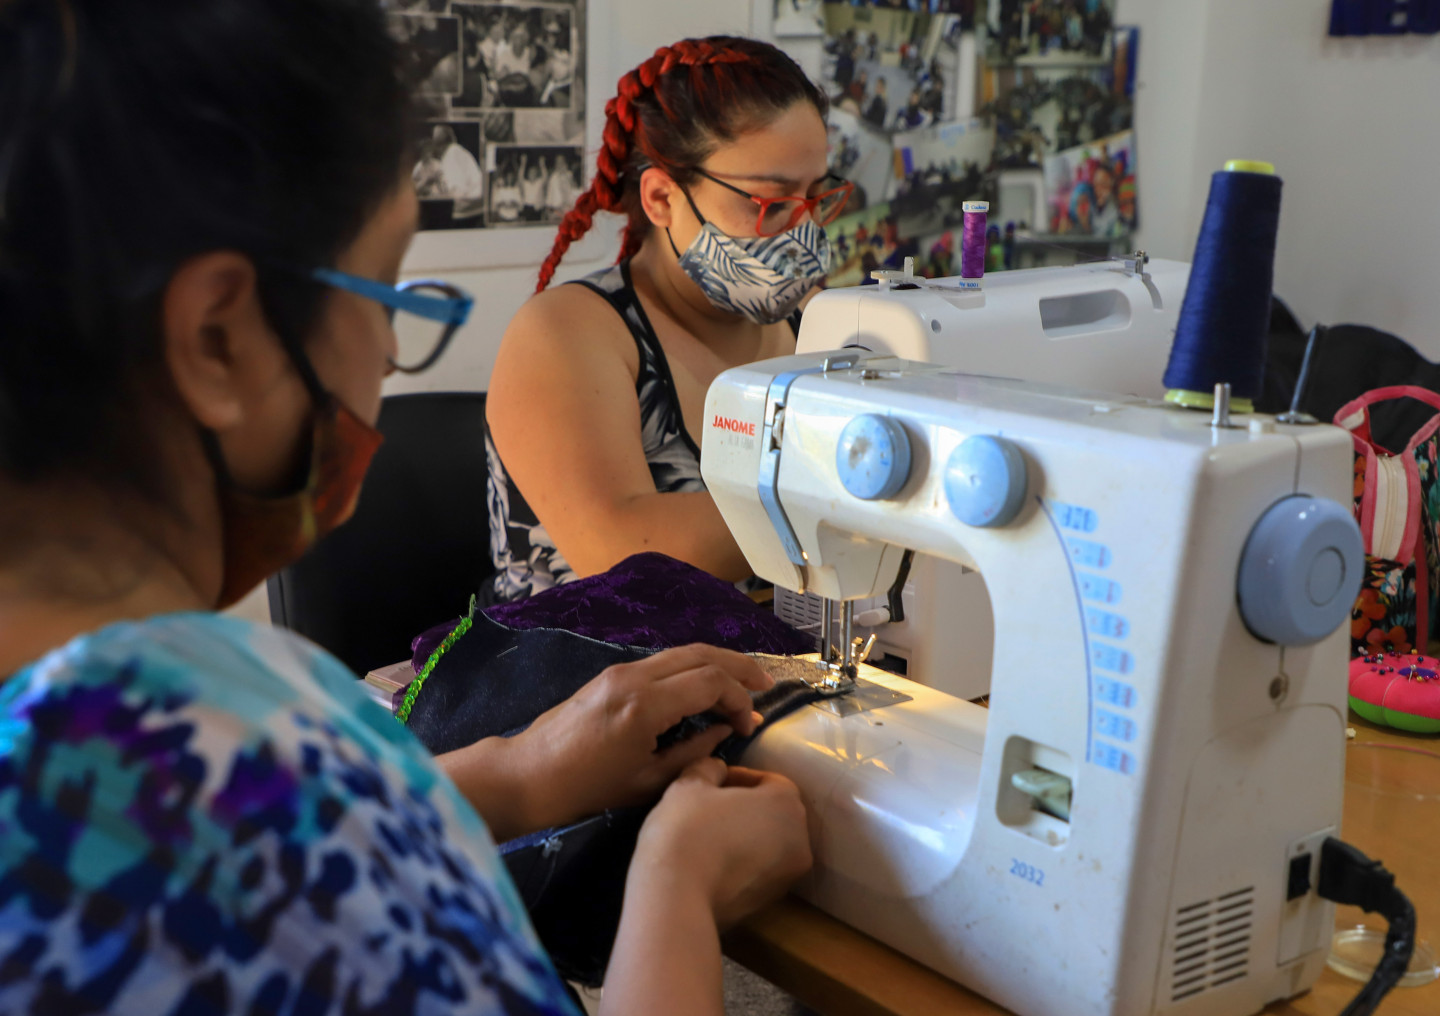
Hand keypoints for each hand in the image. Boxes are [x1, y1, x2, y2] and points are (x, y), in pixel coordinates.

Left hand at [504, 643, 774, 832]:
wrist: (529, 774)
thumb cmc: (587, 789)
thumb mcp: (648, 782)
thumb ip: (694, 753)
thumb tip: (725, 731)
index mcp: (644, 705)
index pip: (709, 681)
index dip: (738, 699)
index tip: (749, 725)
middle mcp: (635, 676)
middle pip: (700, 654)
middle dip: (738, 666)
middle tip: (766, 685)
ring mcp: (621, 670)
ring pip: (682, 652)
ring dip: (717, 663)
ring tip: (744, 681)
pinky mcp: (612, 674)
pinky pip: (663, 662)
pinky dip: (692, 668)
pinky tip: (706, 686)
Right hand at [632, 758, 812, 928]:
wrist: (677, 898)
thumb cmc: (687, 829)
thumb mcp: (690, 785)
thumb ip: (709, 769)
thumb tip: (716, 771)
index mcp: (787, 804)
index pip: (768, 780)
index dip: (737, 777)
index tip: (710, 782)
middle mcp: (799, 841)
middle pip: (773, 813)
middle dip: (744, 807)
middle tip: (708, 806)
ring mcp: (787, 877)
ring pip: (767, 845)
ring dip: (743, 836)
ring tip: (707, 835)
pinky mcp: (769, 904)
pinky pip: (757, 872)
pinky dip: (740, 863)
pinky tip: (710, 863)